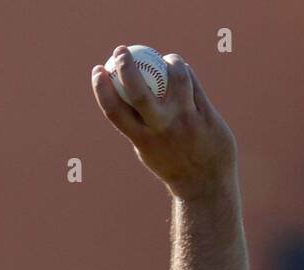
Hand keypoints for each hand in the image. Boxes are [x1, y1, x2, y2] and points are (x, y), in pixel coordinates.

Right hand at [91, 46, 237, 201]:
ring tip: (165, 59)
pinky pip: (192, 84)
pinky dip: (184, 72)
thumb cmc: (172, 163)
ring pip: (175, 79)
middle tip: (121, 51)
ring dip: (168, 62)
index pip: (114, 110)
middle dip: (125, 68)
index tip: (97, 70)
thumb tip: (124, 100)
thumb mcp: (148, 149)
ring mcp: (185, 121)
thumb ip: (138, 127)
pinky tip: (181, 70)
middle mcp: (161, 130)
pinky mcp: (206, 116)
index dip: (101, 88)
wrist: (205, 184)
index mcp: (141, 140)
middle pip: (138, 93)